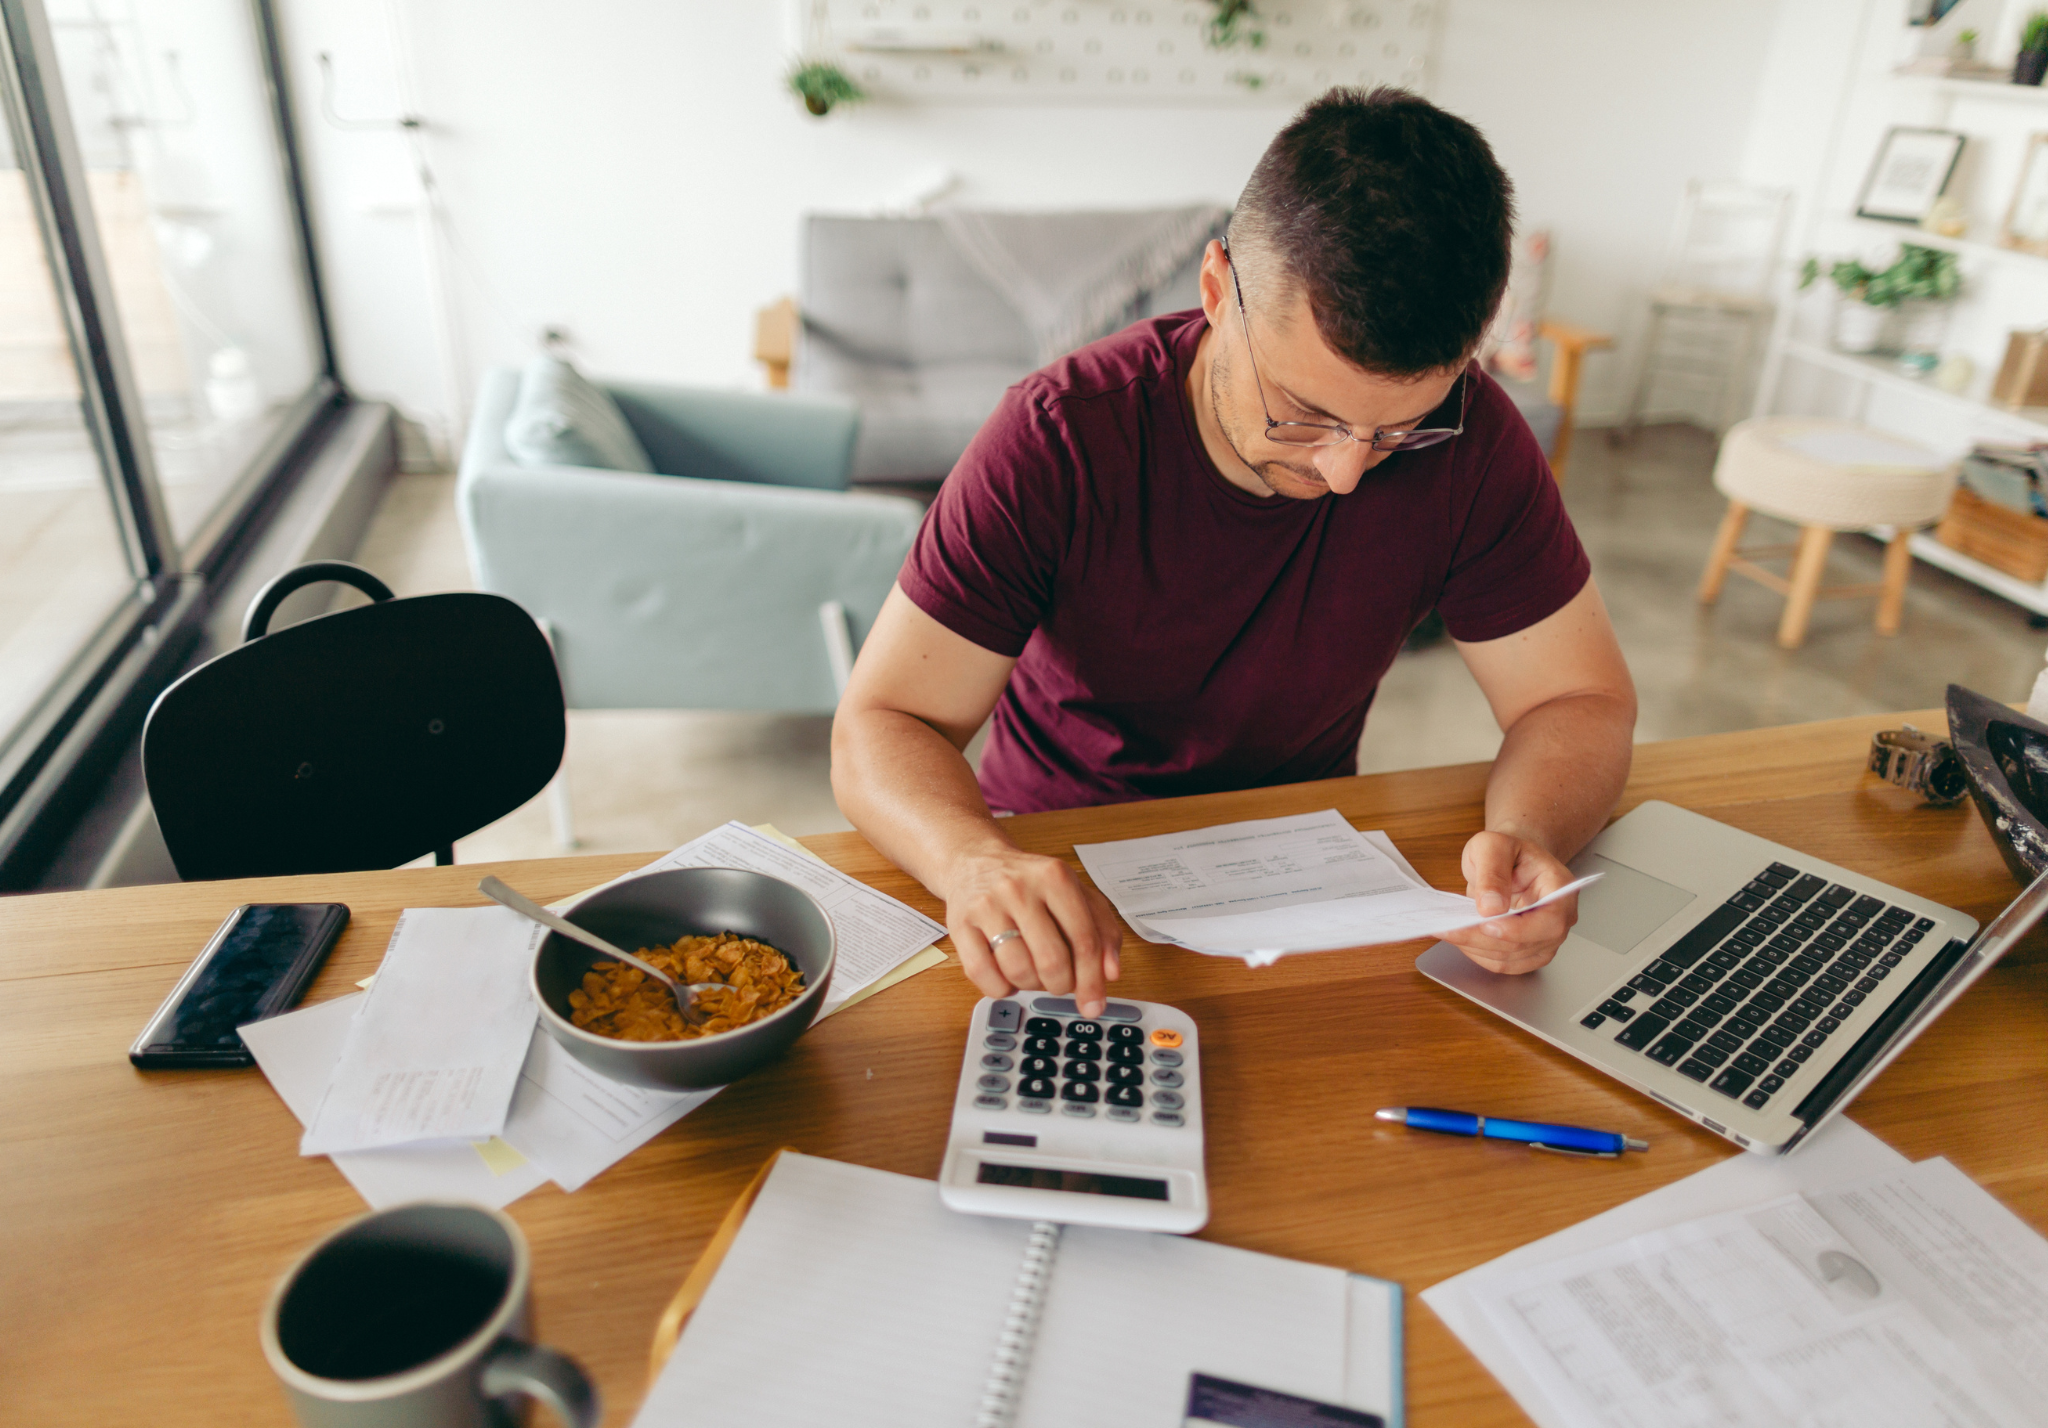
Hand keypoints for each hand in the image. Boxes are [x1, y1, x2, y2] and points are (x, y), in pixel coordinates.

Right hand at [939, 847, 1123, 1015]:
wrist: (975, 860)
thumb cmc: (1030, 884)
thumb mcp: (1074, 894)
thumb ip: (1102, 930)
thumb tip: (1110, 973)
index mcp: (1055, 877)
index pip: (1083, 939)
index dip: (1092, 979)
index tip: (1094, 1004)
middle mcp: (1019, 888)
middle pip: (1052, 960)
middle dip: (1061, 985)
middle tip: (1060, 983)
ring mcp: (986, 905)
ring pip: (1018, 971)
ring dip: (1031, 985)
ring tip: (1032, 972)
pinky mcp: (959, 924)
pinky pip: (983, 975)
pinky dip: (1001, 987)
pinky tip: (1007, 975)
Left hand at [1445, 830, 1578, 973]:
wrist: (1508, 862)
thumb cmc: (1506, 851)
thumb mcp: (1493, 846)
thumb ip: (1493, 872)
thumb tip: (1491, 907)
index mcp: (1560, 888)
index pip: (1551, 921)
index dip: (1519, 930)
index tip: (1487, 924)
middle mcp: (1559, 918)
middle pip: (1527, 944)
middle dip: (1484, 938)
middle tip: (1451, 927)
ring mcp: (1545, 938)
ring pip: (1511, 958)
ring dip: (1476, 948)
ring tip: (1449, 930)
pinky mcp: (1527, 952)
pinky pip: (1502, 964)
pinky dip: (1478, 954)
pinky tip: (1461, 937)